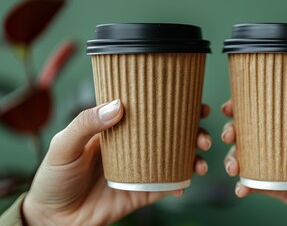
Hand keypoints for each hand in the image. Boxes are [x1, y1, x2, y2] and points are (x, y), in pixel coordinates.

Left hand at [23, 99, 211, 225]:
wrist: (53, 218)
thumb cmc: (54, 178)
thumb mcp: (63, 145)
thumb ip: (85, 123)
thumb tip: (117, 106)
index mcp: (118, 130)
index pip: (150, 112)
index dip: (173, 105)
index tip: (193, 101)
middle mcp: (134, 147)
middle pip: (170, 135)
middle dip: (193, 132)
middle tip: (202, 135)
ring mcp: (140, 170)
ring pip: (174, 159)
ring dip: (193, 158)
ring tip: (200, 160)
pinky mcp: (140, 193)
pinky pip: (166, 187)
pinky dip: (180, 184)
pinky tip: (186, 182)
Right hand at [222, 95, 286, 224]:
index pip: (269, 104)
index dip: (246, 101)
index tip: (233, 103)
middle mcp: (284, 138)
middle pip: (249, 129)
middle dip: (232, 129)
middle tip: (230, 134)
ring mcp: (278, 162)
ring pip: (246, 155)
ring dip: (232, 157)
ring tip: (234, 165)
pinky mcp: (277, 186)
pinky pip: (255, 183)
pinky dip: (244, 185)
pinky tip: (242, 188)